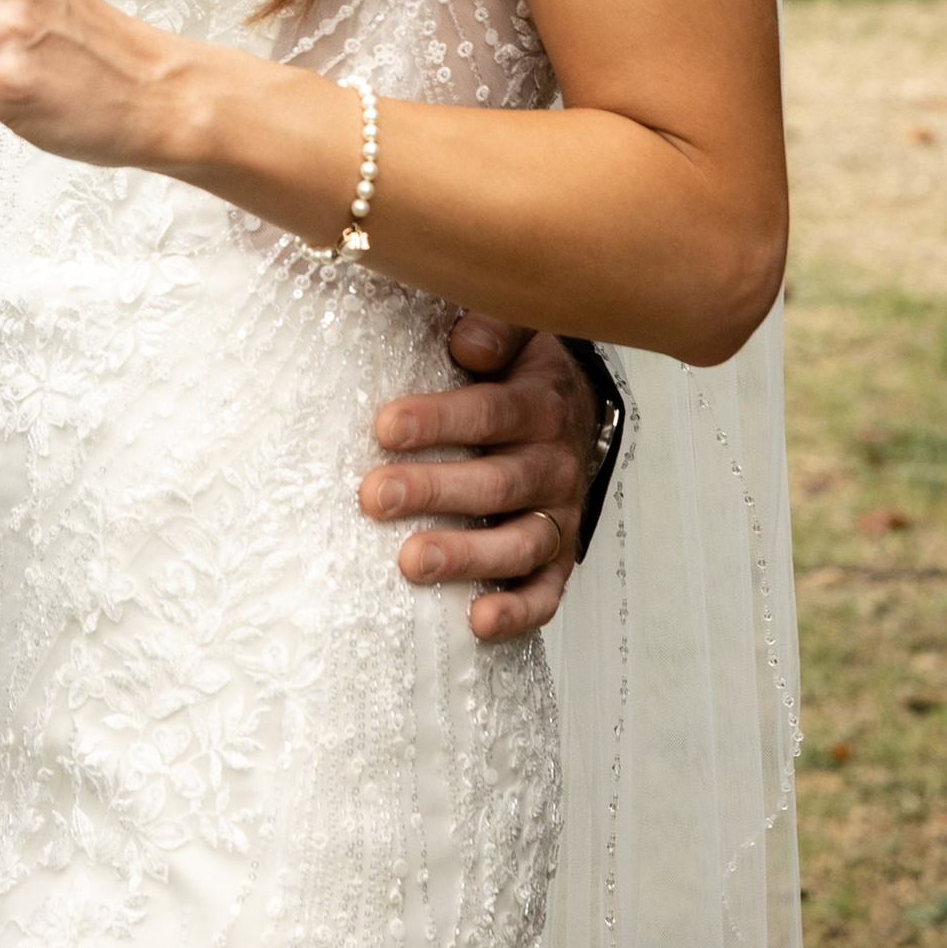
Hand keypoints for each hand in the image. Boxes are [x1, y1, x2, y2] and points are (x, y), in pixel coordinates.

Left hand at [359, 315, 598, 647]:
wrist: (572, 411)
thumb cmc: (519, 370)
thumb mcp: (516, 330)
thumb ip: (494, 326)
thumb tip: (467, 342)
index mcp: (539, 402)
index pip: (488, 412)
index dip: (438, 420)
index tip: (384, 427)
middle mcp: (553, 462)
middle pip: (496, 482)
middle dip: (433, 490)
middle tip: (374, 496)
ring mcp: (558, 515)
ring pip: (518, 543)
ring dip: (465, 555)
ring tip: (411, 562)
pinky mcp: (559, 558)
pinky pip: (545, 592)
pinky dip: (516, 611)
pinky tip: (475, 621)